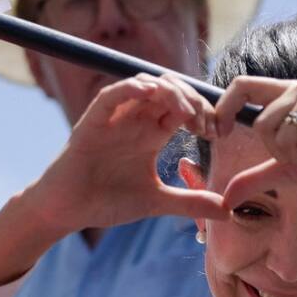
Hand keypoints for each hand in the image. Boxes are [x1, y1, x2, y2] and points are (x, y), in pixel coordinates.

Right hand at [30, 73, 225, 231]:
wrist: (68, 209)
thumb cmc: (107, 202)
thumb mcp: (157, 202)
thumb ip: (190, 202)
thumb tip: (228, 212)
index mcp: (151, 134)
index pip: (184, 108)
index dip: (204, 112)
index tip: (217, 132)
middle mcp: (136, 120)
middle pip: (170, 90)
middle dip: (192, 99)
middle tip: (203, 123)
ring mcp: (115, 118)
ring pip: (145, 84)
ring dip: (169, 91)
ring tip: (184, 112)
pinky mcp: (93, 121)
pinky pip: (112, 94)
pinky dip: (130, 88)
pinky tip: (149, 93)